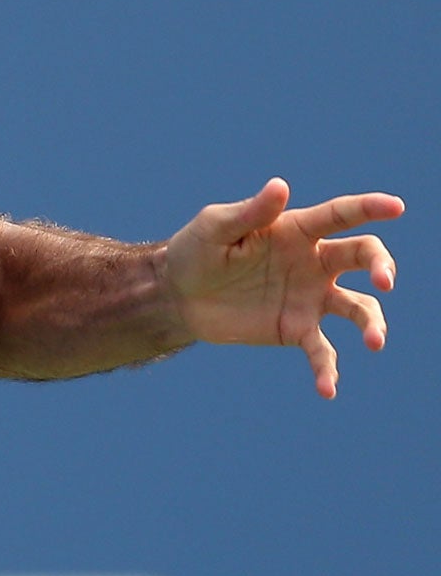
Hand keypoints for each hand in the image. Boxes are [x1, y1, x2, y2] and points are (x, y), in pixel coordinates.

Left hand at [165, 178, 402, 398]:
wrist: (178, 296)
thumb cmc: (196, 251)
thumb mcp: (215, 228)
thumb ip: (250, 213)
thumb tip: (281, 186)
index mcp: (296, 230)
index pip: (341, 215)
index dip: (370, 208)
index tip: (397, 207)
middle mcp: (314, 262)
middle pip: (363, 257)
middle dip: (382, 266)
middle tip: (385, 281)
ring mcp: (310, 297)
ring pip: (358, 308)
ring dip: (372, 323)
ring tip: (374, 342)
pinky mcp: (297, 329)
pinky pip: (322, 351)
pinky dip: (327, 370)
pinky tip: (326, 390)